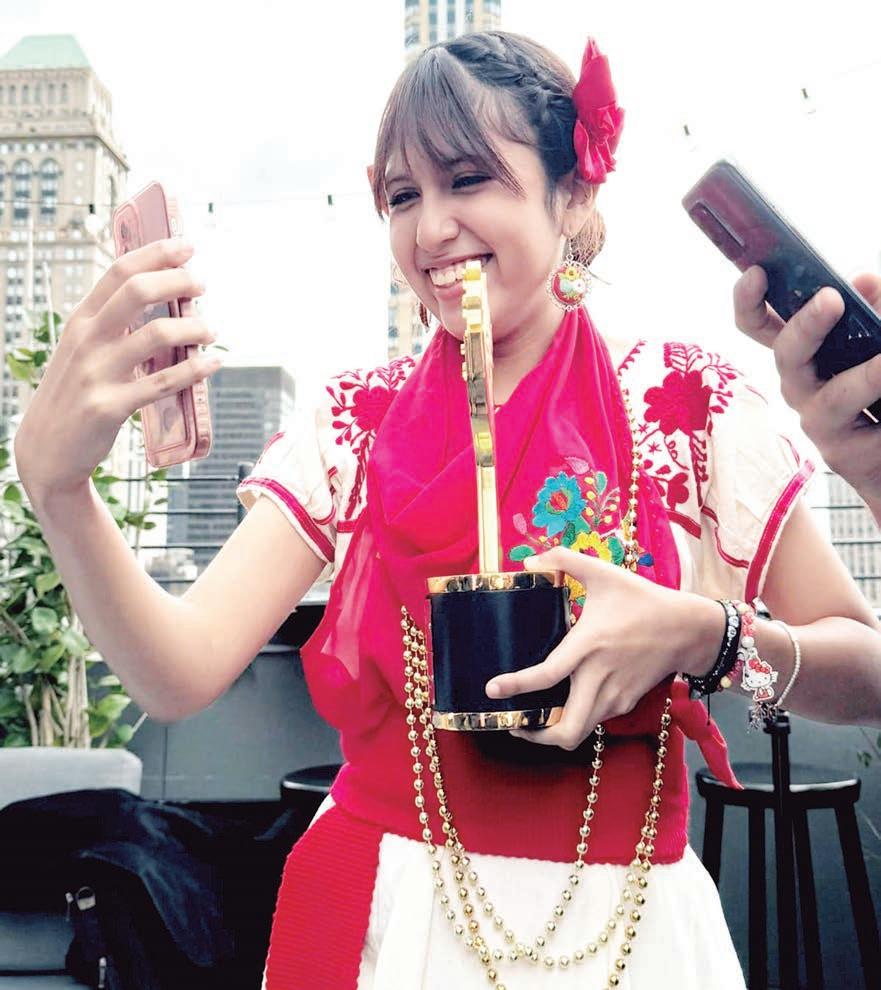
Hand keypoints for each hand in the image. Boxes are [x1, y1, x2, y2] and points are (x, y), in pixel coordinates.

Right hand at [14, 238, 217, 499]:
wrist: (47, 448)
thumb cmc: (76, 393)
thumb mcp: (84, 349)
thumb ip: (114, 324)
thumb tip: (161, 297)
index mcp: (82, 320)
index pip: (119, 271)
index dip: (156, 253)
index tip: (186, 246)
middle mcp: (88, 339)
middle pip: (138, 291)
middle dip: (177, 281)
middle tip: (202, 283)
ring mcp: (97, 372)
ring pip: (156, 335)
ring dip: (194, 328)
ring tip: (211, 330)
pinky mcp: (111, 406)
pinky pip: (162, 382)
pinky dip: (194, 371)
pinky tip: (212, 363)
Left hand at [484, 547, 719, 749]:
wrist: (687, 629)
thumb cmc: (642, 599)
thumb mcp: (604, 572)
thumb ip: (564, 560)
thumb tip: (528, 561)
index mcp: (588, 644)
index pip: (547, 675)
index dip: (517, 686)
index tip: (492, 690)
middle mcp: (600, 677)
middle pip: (567, 731)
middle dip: (535, 735)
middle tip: (513, 722)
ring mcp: (615, 695)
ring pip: (579, 732)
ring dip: (553, 732)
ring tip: (531, 719)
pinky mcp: (625, 702)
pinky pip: (593, 720)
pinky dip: (573, 720)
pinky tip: (561, 705)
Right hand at [733, 265, 880, 509]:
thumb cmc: (880, 389)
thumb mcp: (877, 338)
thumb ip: (871, 309)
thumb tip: (863, 279)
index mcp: (801, 352)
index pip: (759, 324)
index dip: (749, 301)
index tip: (757, 272)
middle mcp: (799, 385)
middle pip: (786, 354)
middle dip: (806, 326)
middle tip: (831, 299)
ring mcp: (817, 421)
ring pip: (833, 397)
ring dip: (866, 376)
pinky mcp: (842, 454)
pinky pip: (868, 432)